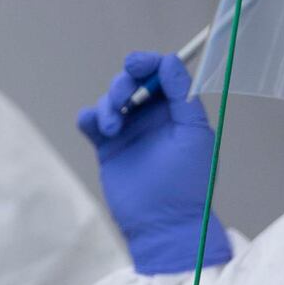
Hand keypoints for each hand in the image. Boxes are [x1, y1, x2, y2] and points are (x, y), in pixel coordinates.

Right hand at [78, 52, 232, 276]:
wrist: (164, 224)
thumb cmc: (188, 182)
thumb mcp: (194, 134)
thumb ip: (183, 96)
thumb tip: (170, 61)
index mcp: (176, 110)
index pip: (160, 74)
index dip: (148, 63)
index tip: (136, 64)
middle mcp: (151, 117)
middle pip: (130, 83)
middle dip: (122, 85)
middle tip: (122, 100)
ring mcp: (128, 132)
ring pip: (109, 100)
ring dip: (107, 106)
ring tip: (113, 127)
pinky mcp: (108, 148)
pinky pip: (92, 123)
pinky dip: (89, 117)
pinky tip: (95, 125)